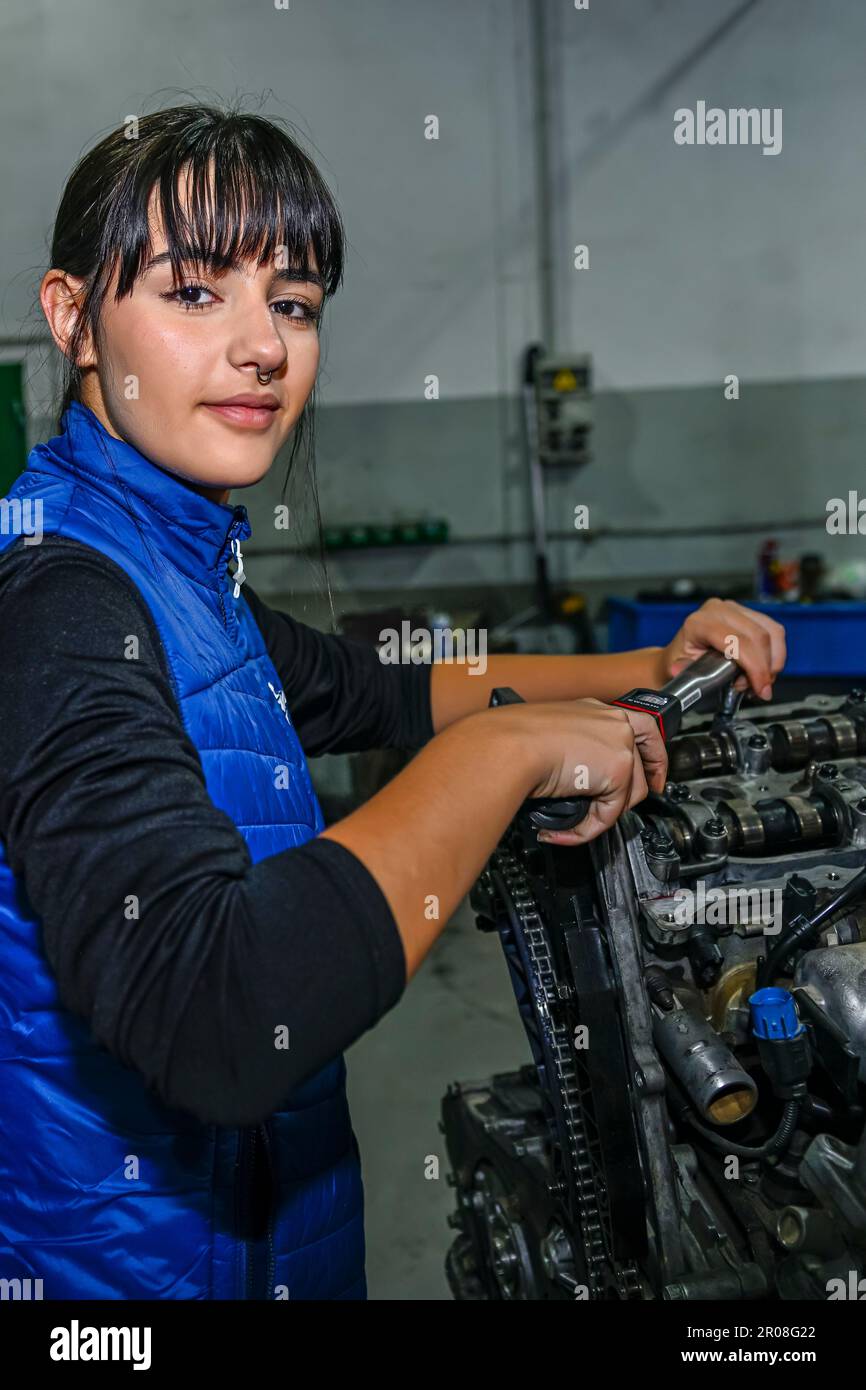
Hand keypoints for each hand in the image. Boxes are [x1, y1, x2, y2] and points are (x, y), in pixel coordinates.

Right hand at [496, 697, 667, 846]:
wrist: (508, 746)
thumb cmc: (511, 740)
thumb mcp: (547, 739)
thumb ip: (570, 753)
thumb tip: (572, 776)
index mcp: (594, 710)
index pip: (638, 727)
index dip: (651, 754)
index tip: (653, 773)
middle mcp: (612, 721)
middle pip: (642, 762)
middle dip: (640, 789)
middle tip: (627, 807)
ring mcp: (619, 744)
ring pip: (630, 793)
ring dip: (603, 814)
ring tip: (575, 821)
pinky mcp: (618, 770)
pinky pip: (610, 813)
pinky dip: (586, 829)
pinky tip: (563, 829)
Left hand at [662, 599, 785, 700]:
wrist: (680, 653)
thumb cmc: (680, 661)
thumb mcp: (678, 669)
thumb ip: (686, 671)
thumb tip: (685, 672)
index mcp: (699, 622)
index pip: (738, 641)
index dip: (755, 667)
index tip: (760, 689)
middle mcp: (719, 610)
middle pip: (759, 637)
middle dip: (765, 669)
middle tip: (759, 690)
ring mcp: (735, 609)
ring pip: (772, 633)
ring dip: (772, 663)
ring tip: (758, 682)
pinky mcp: (749, 613)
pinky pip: (774, 631)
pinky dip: (775, 655)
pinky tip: (763, 670)